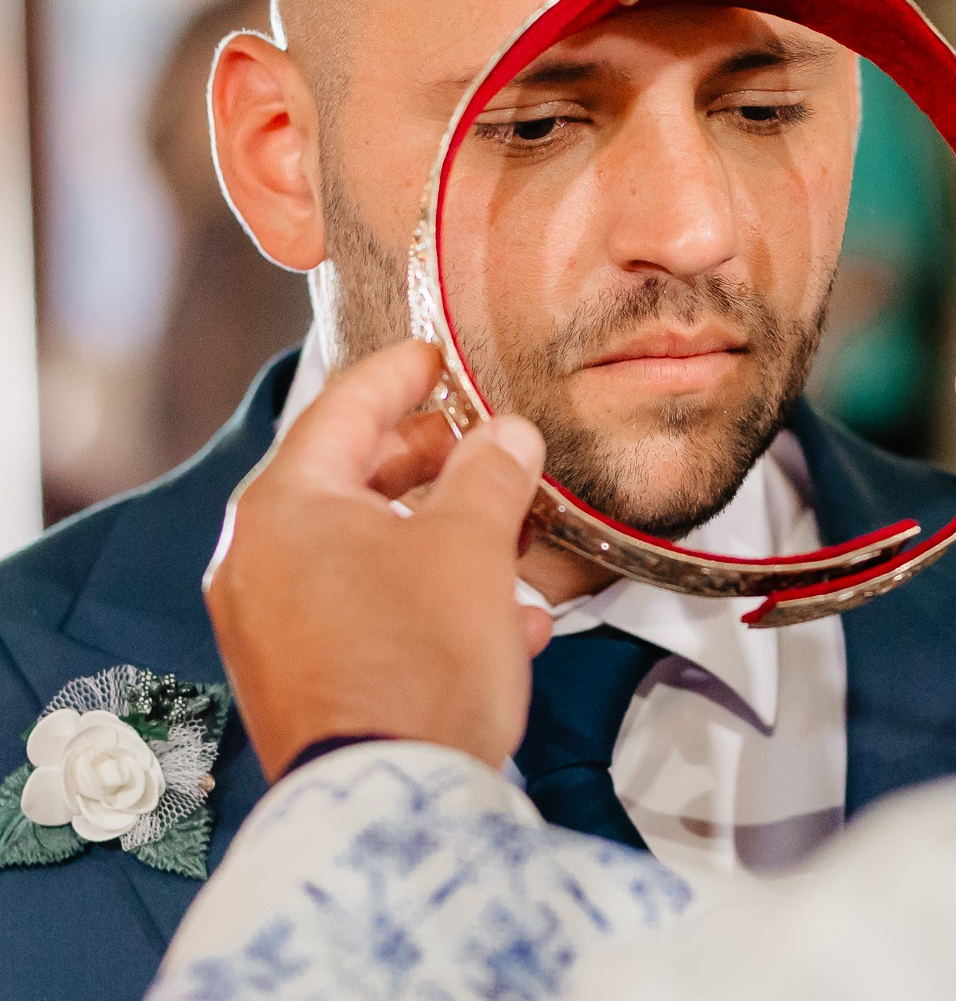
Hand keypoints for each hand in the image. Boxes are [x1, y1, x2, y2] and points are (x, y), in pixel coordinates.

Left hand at [205, 341, 551, 779]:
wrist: (386, 794)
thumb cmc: (418, 662)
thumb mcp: (472, 546)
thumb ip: (490, 473)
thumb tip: (504, 436)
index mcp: (284, 507)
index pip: (343, 408)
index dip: (400, 374)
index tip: (435, 355)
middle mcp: (255, 559)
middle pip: (348, 479)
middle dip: (429, 464)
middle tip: (480, 446)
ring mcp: (267, 624)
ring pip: (361, 550)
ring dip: (437, 537)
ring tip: (505, 540)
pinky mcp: (294, 676)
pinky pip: (359, 609)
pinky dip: (419, 596)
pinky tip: (492, 621)